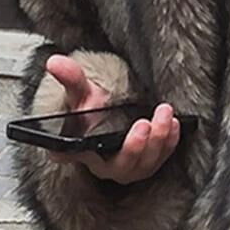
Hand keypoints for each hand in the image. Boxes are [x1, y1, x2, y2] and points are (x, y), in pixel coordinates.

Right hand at [43, 53, 179, 184]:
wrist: (112, 120)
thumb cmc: (94, 112)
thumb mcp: (83, 94)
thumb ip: (71, 79)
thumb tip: (55, 61)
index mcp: (84, 153)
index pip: (71, 156)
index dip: (69, 154)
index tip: (74, 148)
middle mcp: (106, 166)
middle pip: (122, 165)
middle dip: (135, 146)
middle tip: (144, 124)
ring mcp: (130, 168)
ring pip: (146, 163)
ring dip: (158, 140)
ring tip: (164, 114)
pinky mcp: (149, 163)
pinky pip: (162, 158)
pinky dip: (170, 142)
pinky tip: (174, 124)